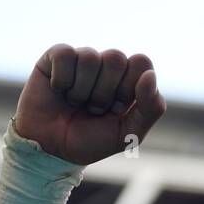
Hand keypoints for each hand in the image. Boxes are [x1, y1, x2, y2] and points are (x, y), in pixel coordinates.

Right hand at [14, 45, 165, 164]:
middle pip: (116, 57)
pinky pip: (65, 54)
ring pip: (90, 56)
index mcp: (129, 80)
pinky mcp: (55, 56)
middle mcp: (107, 66)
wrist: (53, 149)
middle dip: (105, 91)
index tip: (118, 108)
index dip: (130, 87)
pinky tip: (59, 91)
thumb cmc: (92, 141)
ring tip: (76, 103)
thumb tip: (150, 75)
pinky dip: (62, 79)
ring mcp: (82, 59)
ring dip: (82, 90)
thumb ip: (151, 108)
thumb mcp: (128, 134)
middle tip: (95, 109)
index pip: (141, 62)